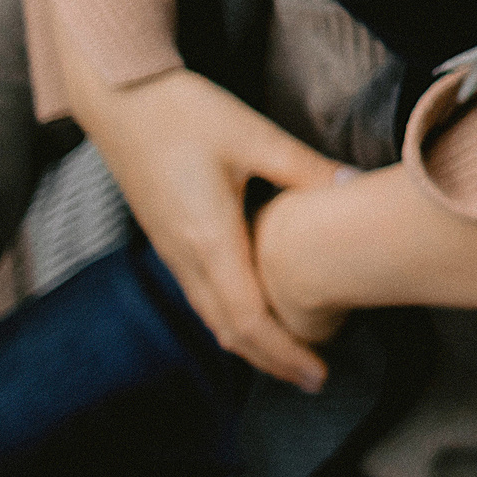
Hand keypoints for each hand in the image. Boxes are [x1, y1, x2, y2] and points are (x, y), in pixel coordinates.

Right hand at [70, 59, 341, 390]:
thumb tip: (358, 187)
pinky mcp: (165, 239)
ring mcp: (170, 251)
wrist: (118, 98)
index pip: (250, 320)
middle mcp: (185, 257)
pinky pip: (200, 296)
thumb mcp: (253, 135)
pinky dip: (229, 318)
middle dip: (272, 360)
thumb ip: (306, 168)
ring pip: (211, 317)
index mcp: (209, 239)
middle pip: (229, 332)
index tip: (319, 375)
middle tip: (314, 377)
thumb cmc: (185, 112)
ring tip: (290, 353)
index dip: (285, 354)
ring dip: (250, 343)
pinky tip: (252, 312)